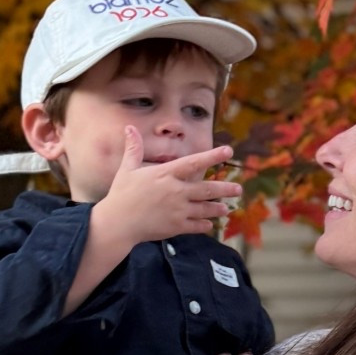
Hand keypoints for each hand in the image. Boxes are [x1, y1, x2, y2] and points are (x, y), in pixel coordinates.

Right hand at [97, 128, 242, 247]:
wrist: (117, 223)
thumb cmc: (121, 195)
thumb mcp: (127, 169)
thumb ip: (134, 149)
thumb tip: (129, 128)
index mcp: (166, 174)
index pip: (195, 162)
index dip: (213, 156)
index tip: (228, 151)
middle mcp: (176, 191)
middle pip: (207, 189)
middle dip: (225, 189)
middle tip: (238, 190)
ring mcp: (178, 210)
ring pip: (205, 208)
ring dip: (217, 208)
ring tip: (227, 209)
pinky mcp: (176, 226)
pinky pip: (196, 226)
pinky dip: (204, 225)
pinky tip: (210, 224)